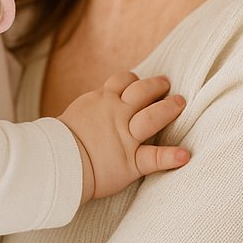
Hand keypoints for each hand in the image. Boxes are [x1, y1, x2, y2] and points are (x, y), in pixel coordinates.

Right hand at [59, 72, 189, 201]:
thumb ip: (92, 107)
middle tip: (166, 84)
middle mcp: (117, 114)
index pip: (123, 81)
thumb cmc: (60, 139)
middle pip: (142, 92)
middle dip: (156, 86)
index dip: (134, 80)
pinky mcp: (131, 162)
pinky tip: (185, 155)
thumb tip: (95, 106)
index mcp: (102, 100)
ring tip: (181, 103)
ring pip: (153, 116)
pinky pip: (154, 158)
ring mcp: (126, 137)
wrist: (58, 161)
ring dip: (169, 108)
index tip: (139, 83)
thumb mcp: (77, 112)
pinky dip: (171, 156)